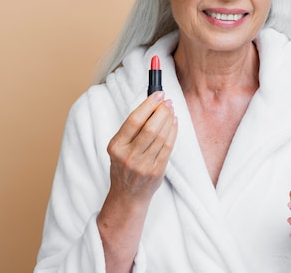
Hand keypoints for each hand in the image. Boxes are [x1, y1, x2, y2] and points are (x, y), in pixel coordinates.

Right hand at [98, 91, 177, 272]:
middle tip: (167, 102)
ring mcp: (143, 165)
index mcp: (115, 146)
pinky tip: (174, 123)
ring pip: (162, 136)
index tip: (158, 94)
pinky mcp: (156, 171)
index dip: (148, 105)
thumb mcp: (119, 147)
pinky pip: (169, 147)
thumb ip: (132, 129)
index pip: (133, 120)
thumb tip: (152, 104)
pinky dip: (173, 132)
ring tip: (171, 110)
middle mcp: (128, 156)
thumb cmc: (124, 166)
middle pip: (150, 127)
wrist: (127, 196)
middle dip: (162, 111)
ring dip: (169, 119)